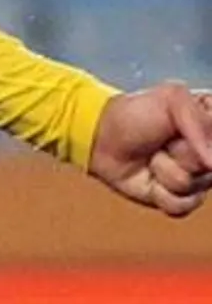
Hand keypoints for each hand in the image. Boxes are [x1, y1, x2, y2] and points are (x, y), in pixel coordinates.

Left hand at [89, 82, 211, 216]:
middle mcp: (211, 154)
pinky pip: (180, 205)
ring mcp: (197, 179)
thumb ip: (200, 123)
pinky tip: (150, 178)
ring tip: (154, 156)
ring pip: (194, 186)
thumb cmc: (136, 114)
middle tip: (164, 142)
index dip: (203, 139)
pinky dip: (160, 193)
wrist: (103, 138)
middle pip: (210, 168)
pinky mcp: (179, 199)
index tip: (181, 128)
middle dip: (182, 154)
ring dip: (165, 170)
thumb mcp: (172, 99)